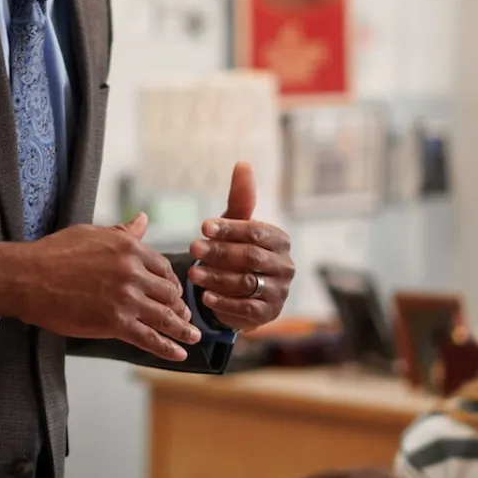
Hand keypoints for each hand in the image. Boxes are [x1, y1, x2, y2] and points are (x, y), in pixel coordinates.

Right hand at [0, 215, 199, 361]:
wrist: (28, 278)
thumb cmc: (54, 253)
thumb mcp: (92, 234)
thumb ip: (123, 233)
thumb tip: (142, 220)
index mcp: (130, 249)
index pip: (163, 268)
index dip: (171, 283)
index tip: (173, 292)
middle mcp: (133, 273)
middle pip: (169, 293)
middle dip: (179, 307)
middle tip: (184, 317)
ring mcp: (126, 299)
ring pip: (165, 317)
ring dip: (183, 329)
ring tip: (194, 337)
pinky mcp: (115, 323)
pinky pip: (149, 338)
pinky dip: (168, 348)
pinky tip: (179, 355)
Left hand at [187, 161, 291, 329]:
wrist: (241, 292)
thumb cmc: (238, 250)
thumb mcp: (237, 225)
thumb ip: (241, 198)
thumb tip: (242, 164)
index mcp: (280, 240)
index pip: (256, 231)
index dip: (229, 228)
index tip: (203, 226)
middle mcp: (285, 265)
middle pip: (251, 257)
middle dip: (220, 252)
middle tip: (193, 248)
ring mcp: (279, 291)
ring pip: (247, 283)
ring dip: (217, 278)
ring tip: (192, 273)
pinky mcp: (269, 313)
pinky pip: (247, 308)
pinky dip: (224, 302)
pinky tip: (204, 296)